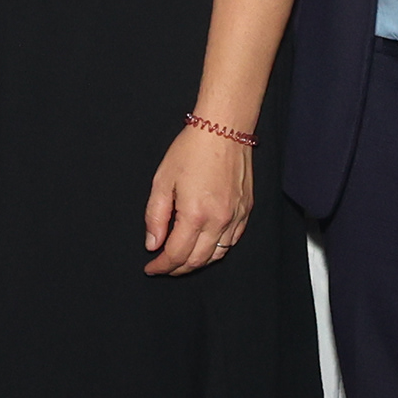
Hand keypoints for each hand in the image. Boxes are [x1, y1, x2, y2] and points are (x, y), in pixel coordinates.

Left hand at [143, 122, 253, 276]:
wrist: (224, 129)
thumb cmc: (192, 149)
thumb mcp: (162, 181)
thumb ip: (156, 216)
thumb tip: (153, 243)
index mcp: (195, 215)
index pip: (176, 254)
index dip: (161, 266)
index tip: (151, 268)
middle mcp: (219, 221)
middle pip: (197, 261)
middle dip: (177, 269)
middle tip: (163, 266)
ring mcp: (236, 217)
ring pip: (217, 255)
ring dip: (197, 263)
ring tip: (181, 260)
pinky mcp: (246, 210)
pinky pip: (232, 241)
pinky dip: (216, 250)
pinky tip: (204, 246)